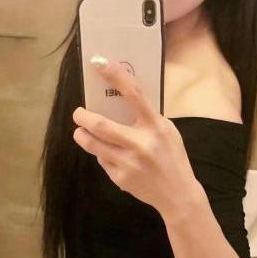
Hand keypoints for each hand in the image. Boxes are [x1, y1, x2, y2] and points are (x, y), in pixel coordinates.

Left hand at [72, 56, 199, 219]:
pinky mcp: (120, 178)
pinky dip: (100, 153)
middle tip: (78, 113)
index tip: (99, 63)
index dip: (115, 76)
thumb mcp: (167, 131)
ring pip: (93, 145)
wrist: (178, 194)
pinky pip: (102, 160)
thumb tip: (119, 100)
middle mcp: (141, 144)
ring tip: (80, 131)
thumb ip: (147, 117)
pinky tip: (106, 152)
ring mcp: (128, 163)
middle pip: (101, 125)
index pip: (133, 94)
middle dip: (83, 117)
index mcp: (156, 126)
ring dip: (82, 135)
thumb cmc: (173, 157)